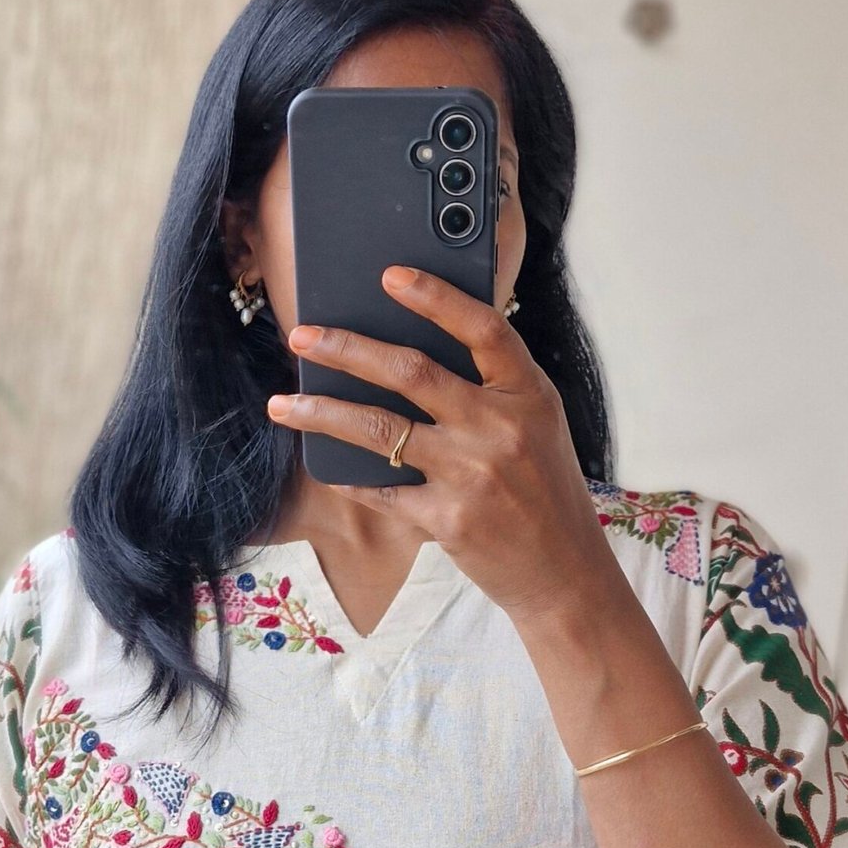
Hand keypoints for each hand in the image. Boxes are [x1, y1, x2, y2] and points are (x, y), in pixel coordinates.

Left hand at [265, 263, 620, 622]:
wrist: (565, 572)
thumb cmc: (545, 489)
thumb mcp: (538, 424)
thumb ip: (493, 386)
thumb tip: (415, 346)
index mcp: (528, 393)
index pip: (482, 328)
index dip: (437, 297)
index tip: (391, 275)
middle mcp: (500, 428)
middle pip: (412, 371)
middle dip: (347, 349)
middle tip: (302, 336)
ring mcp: (472, 474)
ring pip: (379, 429)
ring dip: (322, 412)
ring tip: (283, 403)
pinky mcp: (447, 520)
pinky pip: (381, 490)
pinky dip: (348, 477)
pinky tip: (322, 464)